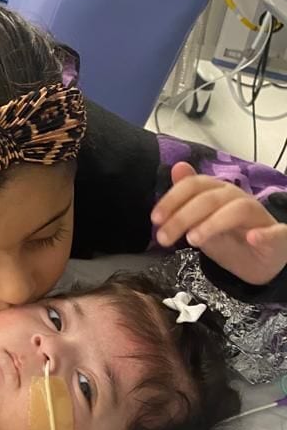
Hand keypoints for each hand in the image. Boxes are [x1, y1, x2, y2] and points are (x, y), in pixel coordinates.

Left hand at [152, 162, 286, 285]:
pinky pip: (276, 231)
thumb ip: (187, 197)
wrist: (259, 262)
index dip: (172, 199)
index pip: (194, 185)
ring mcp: (259, 216)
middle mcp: (238, 198)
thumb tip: (175, 167)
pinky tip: (252, 238)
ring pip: (237, 209)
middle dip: (182, 217)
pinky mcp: (278, 236)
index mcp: (218, 192)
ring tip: (193, 240)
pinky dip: (265, 234)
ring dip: (213, 223)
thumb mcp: (201, 221)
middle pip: (209, 199)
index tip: (155, 218)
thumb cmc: (229, 239)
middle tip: (163, 238)